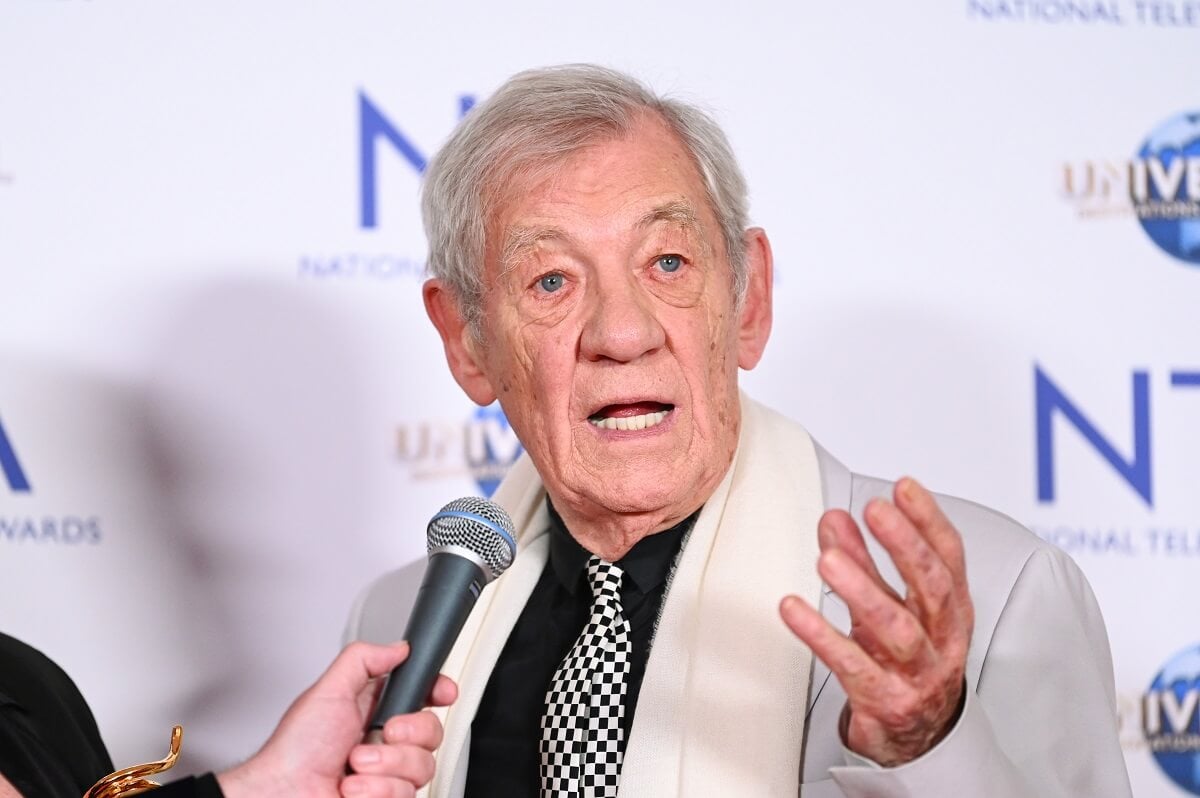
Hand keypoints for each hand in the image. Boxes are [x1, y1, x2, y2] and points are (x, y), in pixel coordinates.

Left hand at [217, 641, 457, 797]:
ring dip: (384, 767)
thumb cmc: (295, 750)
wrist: (282, 794)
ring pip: (422, 767)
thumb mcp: (327, 691)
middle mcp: (386, 742)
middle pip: (432, 731)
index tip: (442, 693)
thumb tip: (398, 648)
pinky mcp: (387, 797)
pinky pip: (407, 795)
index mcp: (375, 710)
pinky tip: (353, 789)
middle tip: (380, 735)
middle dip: (406, 734)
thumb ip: (363, 660)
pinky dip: (376, 791)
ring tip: (354, 767)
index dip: (438, 692)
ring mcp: (388, 774)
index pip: (423, 695)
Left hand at [779, 477, 972, 765]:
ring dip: (862, 589)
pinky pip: (852, 666)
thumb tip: (835, 519)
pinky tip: (795, 610)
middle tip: (876, 511)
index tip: (904, 487)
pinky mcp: (886, 701)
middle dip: (906, 545)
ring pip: (896, 628)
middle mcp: (941, 641)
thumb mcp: (888, 606)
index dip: (929, 520)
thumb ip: (863, 561)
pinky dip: (822, 635)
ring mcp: (917, 674)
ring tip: (829, 559)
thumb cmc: (906, 663)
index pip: (949, 558)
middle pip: (932, 588)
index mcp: (950, 612)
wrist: (917, 738)